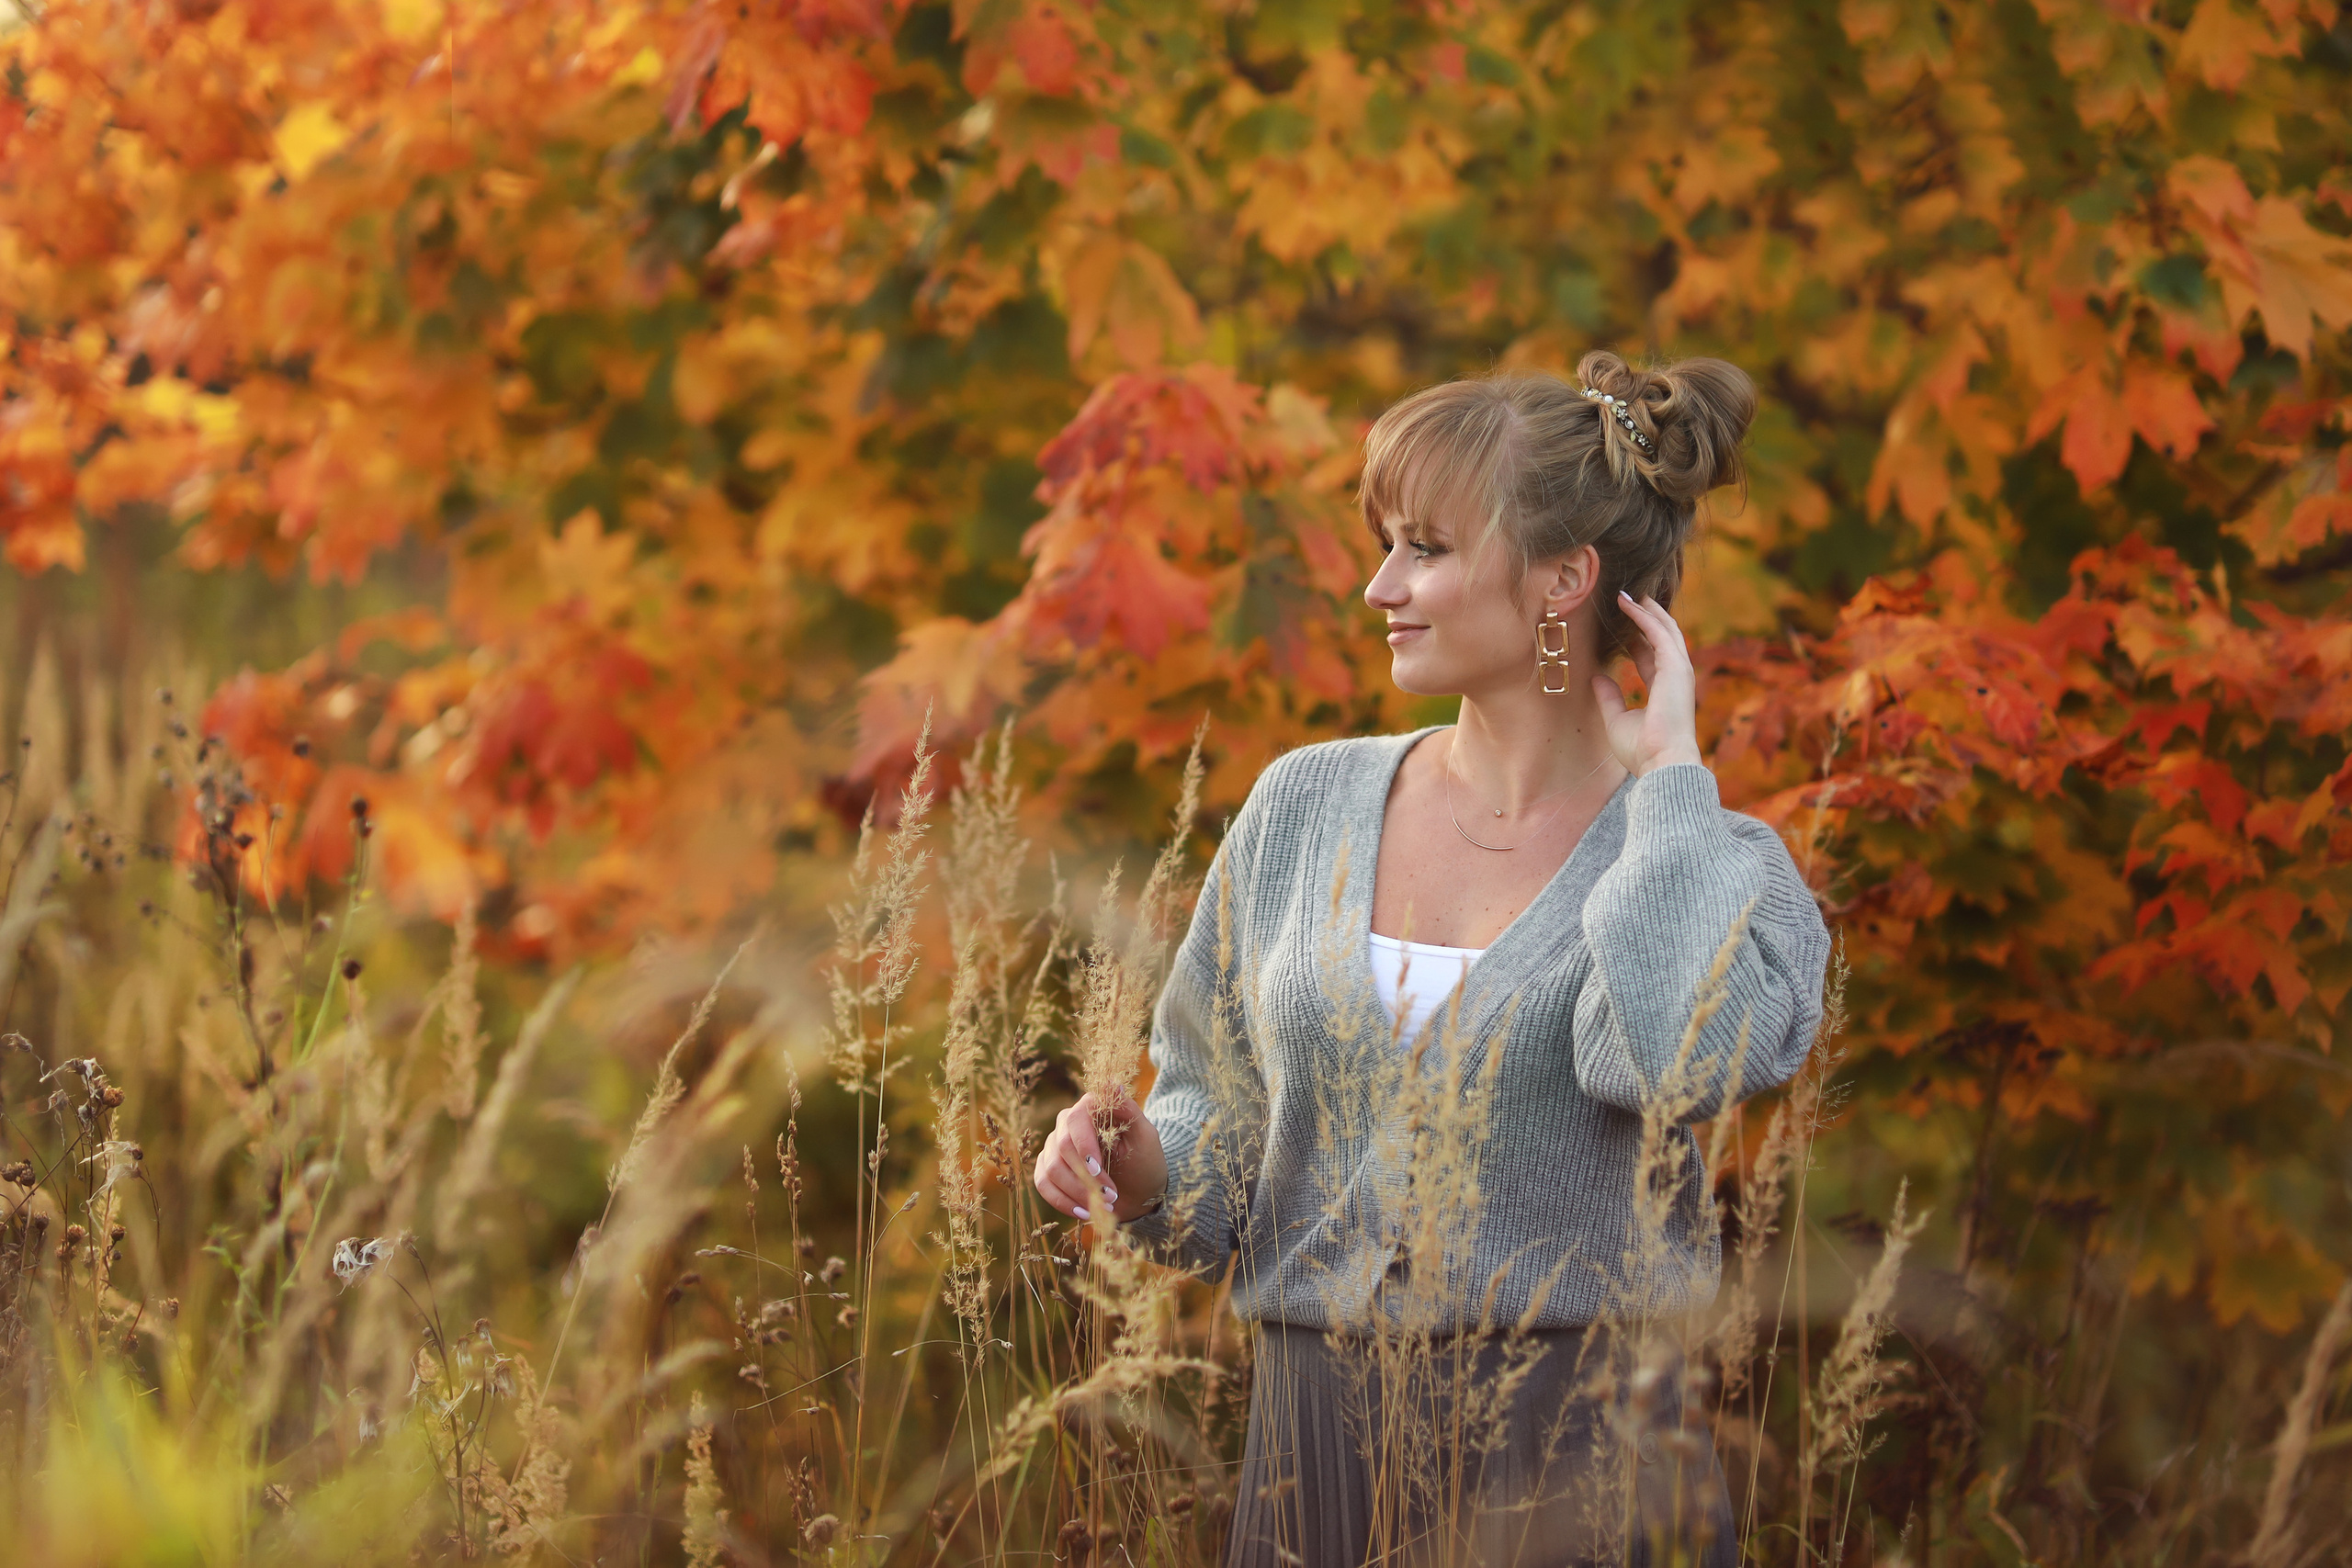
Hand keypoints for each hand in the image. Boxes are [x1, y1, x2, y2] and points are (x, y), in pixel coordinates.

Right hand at [1033, 1086, 1165, 1223]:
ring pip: (1051, 1168)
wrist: (1140, 1193)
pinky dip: (1062, 1202)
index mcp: (1092, 1108)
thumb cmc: (1145, 1162)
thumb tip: (1112, 1084)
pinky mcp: (1047, 1168)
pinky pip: (1042, 1184)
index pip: (1076, 1120)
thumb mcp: (1145, 1137)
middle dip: (1085, 1177)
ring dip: (1076, 1193)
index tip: (1098, 1171)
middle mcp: (1068, 1123)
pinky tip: (1084, 1212)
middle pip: (1061, 1147)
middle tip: (1111, 1197)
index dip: (1083, 1146)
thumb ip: (1127, 1110)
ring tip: (1103, 1207)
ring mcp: (1054, 1146)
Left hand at [1591, 591, 1703, 776]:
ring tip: (1629, 593)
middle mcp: (1674, 677)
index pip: (1651, 658)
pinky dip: (1644, 616)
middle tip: (1630, 599)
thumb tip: (1596, 678)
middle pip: (1662, 638)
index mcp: (1663, 690)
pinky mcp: (1676, 667)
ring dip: (1647, 610)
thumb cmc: (1642, 749)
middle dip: (1647, 618)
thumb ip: (1609, 697)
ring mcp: (1679, 670)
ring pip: (1664, 630)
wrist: (1661, 762)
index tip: (1622, 627)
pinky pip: (1659, 632)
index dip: (1637, 640)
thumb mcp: (1616, 720)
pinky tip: (1628, 602)